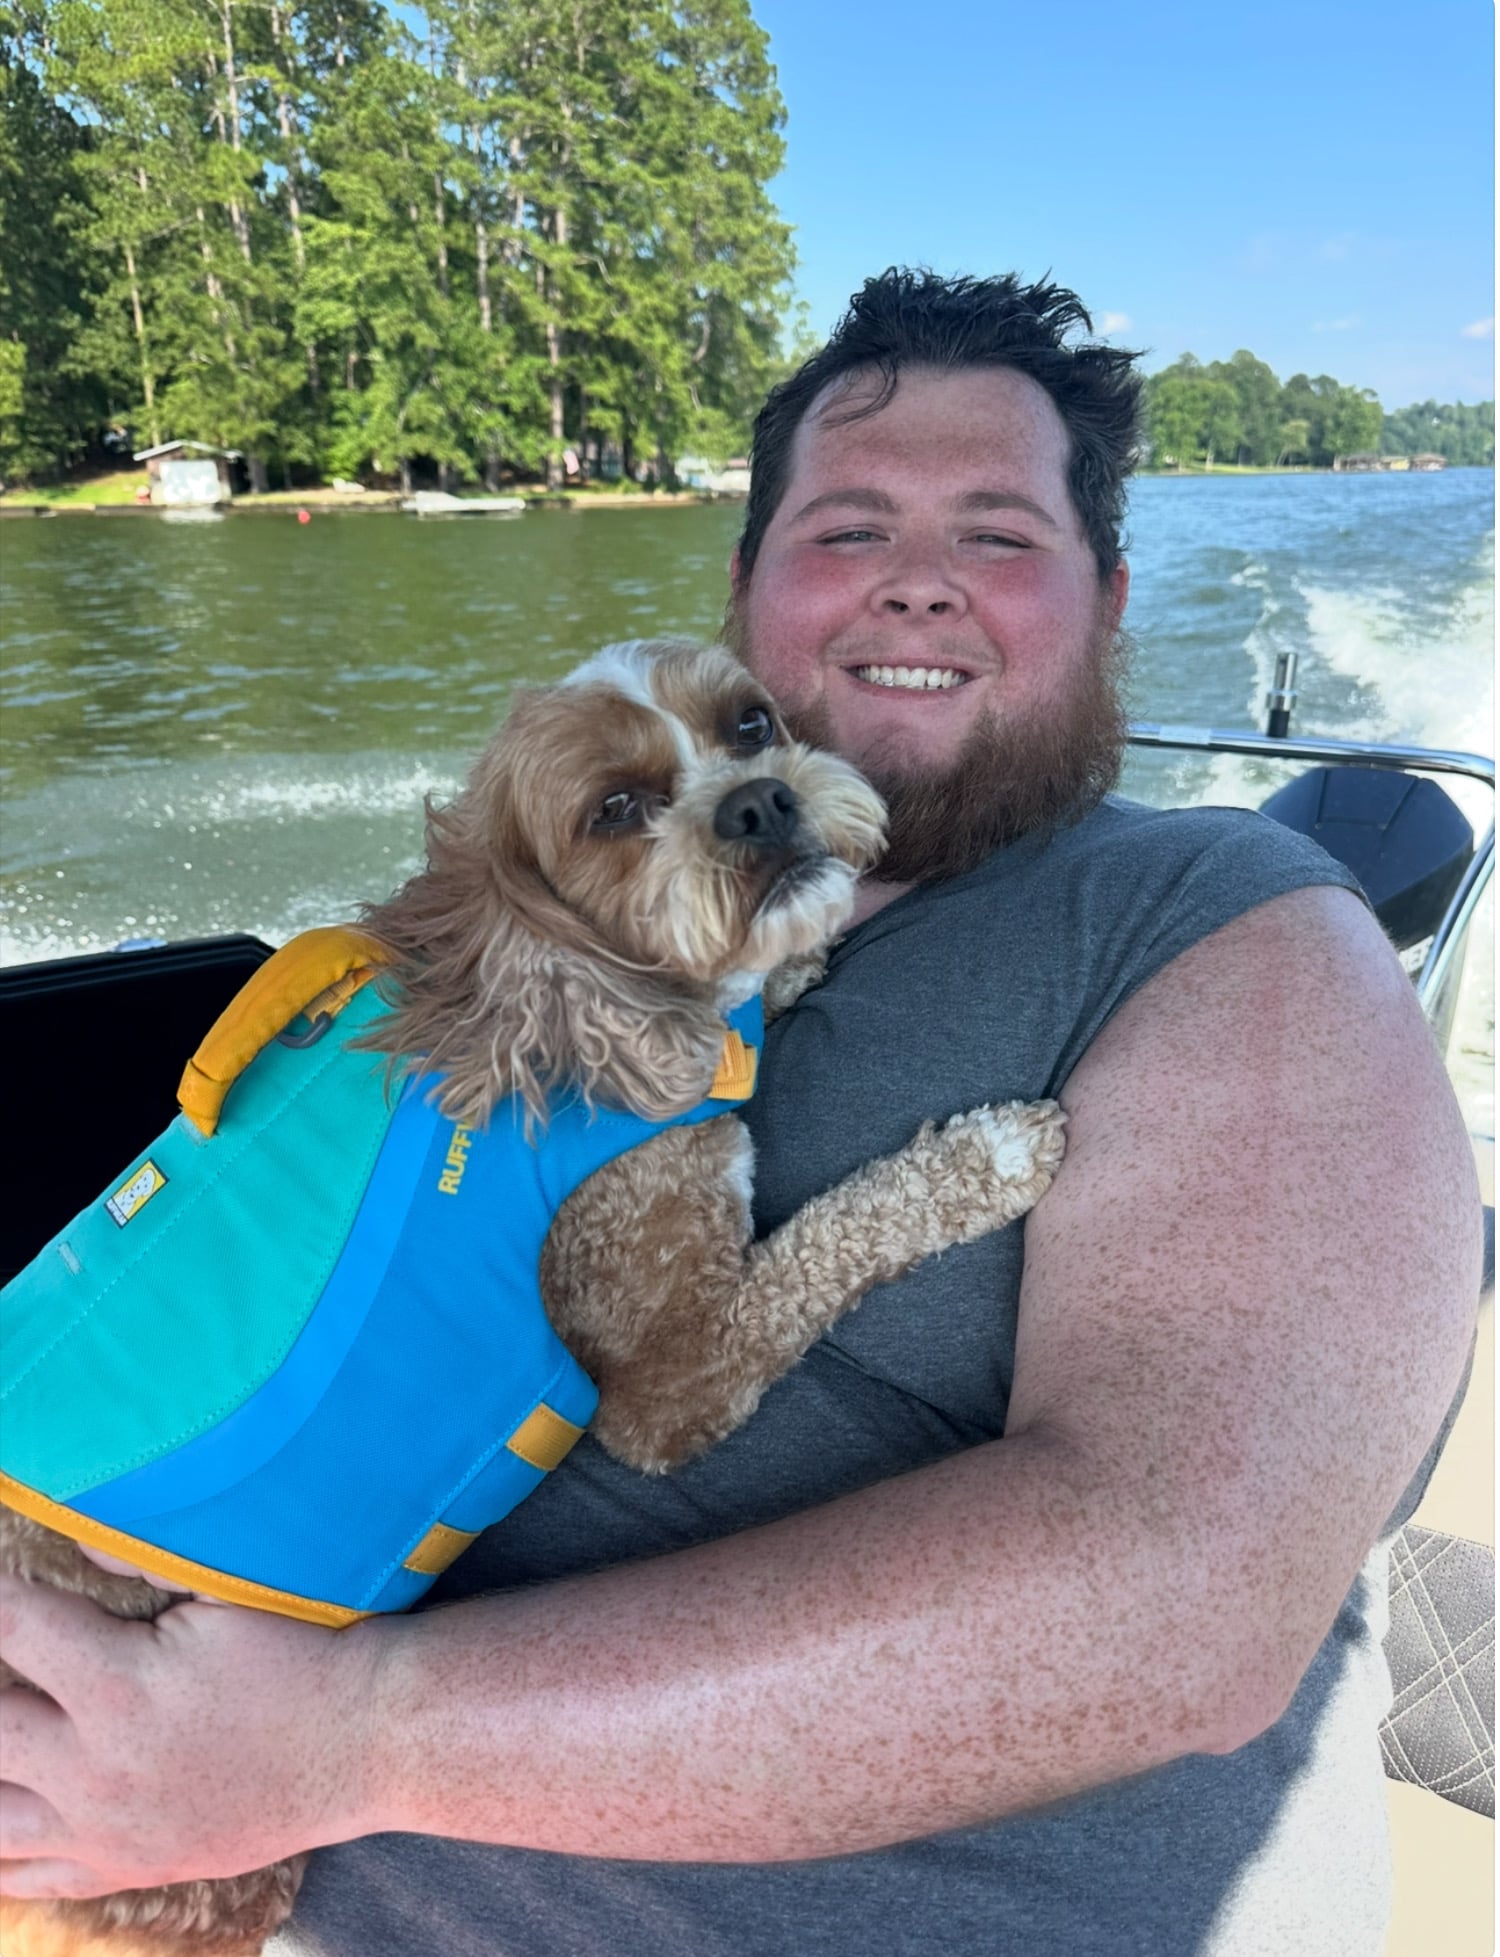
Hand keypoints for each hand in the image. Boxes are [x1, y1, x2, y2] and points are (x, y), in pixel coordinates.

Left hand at [0, 1574, 387, 1899]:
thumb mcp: (231, 1589)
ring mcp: (108, 1829)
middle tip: (5, 1662)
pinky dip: (4, 1849)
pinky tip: (11, 1809)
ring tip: (9, 1734)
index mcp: (119, 1685)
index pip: (12, 1625)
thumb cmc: (305, 1652)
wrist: (367, 1740)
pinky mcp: (128, 1864)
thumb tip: (82, 1534)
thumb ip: (150, 1557)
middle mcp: (96, 1768)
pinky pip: (30, 1875)